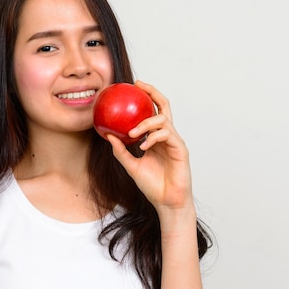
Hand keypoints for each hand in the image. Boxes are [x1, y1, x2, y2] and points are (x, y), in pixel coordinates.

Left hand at [106, 80, 193, 213]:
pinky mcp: (180, 149)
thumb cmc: (152, 186)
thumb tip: (108, 135)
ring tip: (132, 132)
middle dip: (152, 93)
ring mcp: (174, 141)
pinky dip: (152, 138)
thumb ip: (121, 151)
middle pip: (163, 107)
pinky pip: (166, 135)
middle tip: (139, 86)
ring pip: (162, 120)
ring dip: (145, 123)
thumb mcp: (131, 166)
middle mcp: (167, 136)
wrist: (167, 202)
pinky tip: (143, 145)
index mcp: (156, 138)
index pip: (153, 112)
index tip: (133, 87)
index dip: (146, 97)